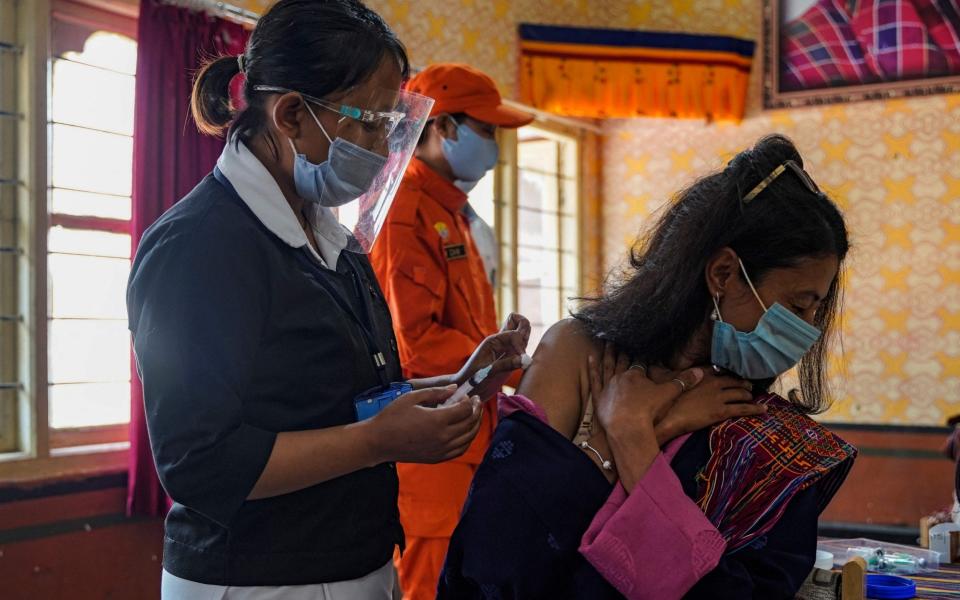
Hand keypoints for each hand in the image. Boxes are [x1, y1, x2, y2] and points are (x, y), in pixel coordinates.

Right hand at [368, 385, 483, 463]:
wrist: (378, 442)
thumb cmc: (392, 417)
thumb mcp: (412, 398)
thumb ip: (436, 392)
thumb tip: (454, 388)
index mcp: (438, 420)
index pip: (465, 410)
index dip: (469, 401)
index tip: (467, 395)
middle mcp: (443, 437)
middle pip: (470, 423)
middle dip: (476, 411)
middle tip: (476, 403)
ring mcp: (441, 450)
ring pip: (468, 438)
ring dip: (475, 425)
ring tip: (475, 416)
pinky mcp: (437, 458)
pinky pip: (460, 450)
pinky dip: (467, 440)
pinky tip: (466, 433)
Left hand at [454, 313, 531, 398]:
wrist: (468, 390)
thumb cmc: (473, 380)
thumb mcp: (488, 372)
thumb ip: (507, 364)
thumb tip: (526, 360)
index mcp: (493, 341)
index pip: (514, 333)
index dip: (521, 345)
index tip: (522, 360)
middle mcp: (501, 341)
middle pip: (519, 323)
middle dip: (525, 332)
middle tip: (523, 350)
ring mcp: (507, 349)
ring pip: (523, 335)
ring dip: (526, 342)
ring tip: (523, 358)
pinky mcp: (511, 359)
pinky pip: (523, 348)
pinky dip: (527, 352)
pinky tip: (525, 364)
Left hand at [588, 347, 704, 443]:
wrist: (628, 428)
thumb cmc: (648, 411)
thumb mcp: (669, 395)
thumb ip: (683, 382)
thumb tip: (700, 371)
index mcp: (636, 375)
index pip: (639, 361)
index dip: (641, 354)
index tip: (640, 344)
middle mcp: (620, 377)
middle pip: (622, 360)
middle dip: (622, 349)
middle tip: (619, 337)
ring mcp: (608, 387)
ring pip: (607, 366)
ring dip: (607, 354)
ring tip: (606, 342)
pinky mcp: (599, 398)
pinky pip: (594, 380)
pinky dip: (592, 369)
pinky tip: (590, 358)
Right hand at [650, 366, 766, 444]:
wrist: (669, 416)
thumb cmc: (668, 401)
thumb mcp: (675, 383)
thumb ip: (684, 377)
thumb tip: (676, 369)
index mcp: (702, 374)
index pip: (720, 370)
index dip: (729, 372)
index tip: (732, 374)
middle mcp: (714, 382)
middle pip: (734, 381)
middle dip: (743, 383)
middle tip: (748, 386)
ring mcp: (719, 397)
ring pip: (741, 393)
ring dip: (749, 395)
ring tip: (752, 397)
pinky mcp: (723, 411)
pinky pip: (744, 408)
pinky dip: (755, 409)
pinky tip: (763, 409)